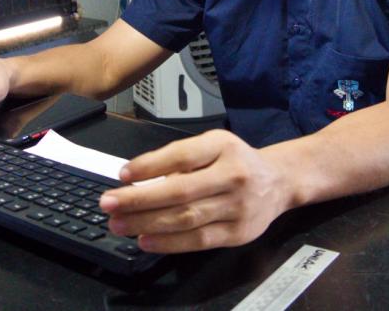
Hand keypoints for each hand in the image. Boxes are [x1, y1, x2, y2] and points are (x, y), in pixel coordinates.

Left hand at [98, 130, 290, 252]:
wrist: (279, 182)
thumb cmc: (237, 161)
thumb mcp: (214, 145)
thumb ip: (182, 158)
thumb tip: (139, 179)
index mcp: (223, 147)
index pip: (182, 156)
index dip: (150, 165)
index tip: (122, 174)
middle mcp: (233, 175)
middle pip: (180, 191)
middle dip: (139, 200)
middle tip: (109, 203)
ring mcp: (238, 207)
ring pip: (186, 218)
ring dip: (147, 223)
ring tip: (119, 223)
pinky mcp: (238, 233)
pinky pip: (199, 240)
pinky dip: (169, 243)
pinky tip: (146, 240)